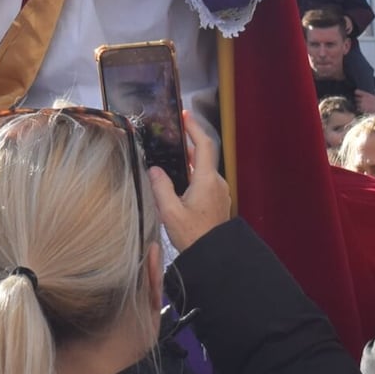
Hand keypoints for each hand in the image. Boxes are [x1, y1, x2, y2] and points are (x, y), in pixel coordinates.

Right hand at [149, 111, 231, 252]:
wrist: (214, 258)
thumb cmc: (193, 235)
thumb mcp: (170, 212)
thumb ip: (161, 187)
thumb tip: (155, 169)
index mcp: (206, 180)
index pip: (203, 145)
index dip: (194, 128)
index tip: (185, 115)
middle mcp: (216, 183)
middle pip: (203, 156)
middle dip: (188, 145)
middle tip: (172, 137)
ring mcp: (219, 193)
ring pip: (204, 171)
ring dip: (190, 163)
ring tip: (172, 159)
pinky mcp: (218, 202)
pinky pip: (206, 182)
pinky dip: (194, 176)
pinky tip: (180, 184)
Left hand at [356, 89, 374, 114]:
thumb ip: (374, 92)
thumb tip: (374, 89)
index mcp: (366, 95)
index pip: (357, 91)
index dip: (356, 92)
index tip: (357, 93)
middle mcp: (363, 99)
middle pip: (356, 98)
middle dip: (357, 99)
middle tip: (359, 99)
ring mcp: (363, 105)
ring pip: (356, 104)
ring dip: (358, 104)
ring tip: (360, 104)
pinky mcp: (363, 110)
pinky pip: (358, 109)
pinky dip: (359, 108)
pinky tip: (362, 108)